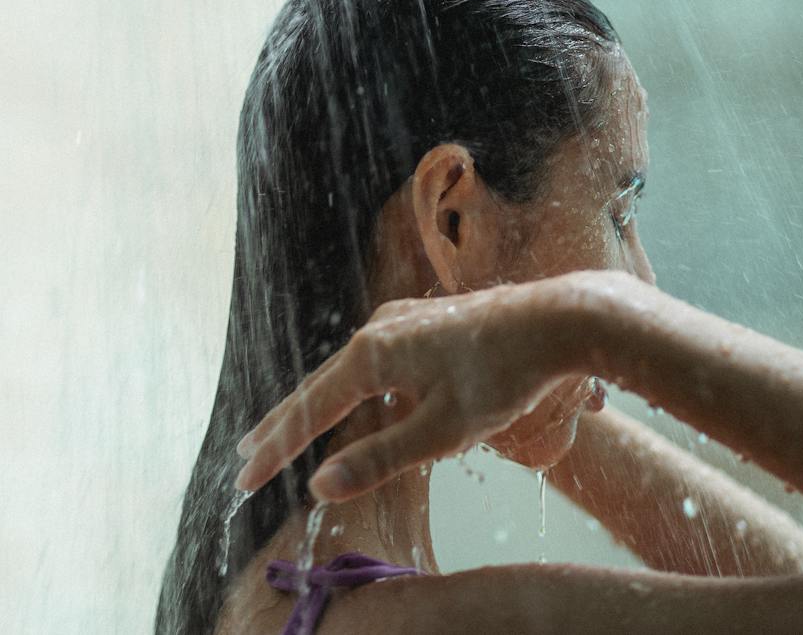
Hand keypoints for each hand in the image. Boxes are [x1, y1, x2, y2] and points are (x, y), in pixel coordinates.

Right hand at [234, 276, 586, 501]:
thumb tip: (320, 485)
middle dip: (282, 425)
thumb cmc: (504, 377)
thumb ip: (379, 458)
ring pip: (345, 369)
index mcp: (372, 356)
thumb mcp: (442, 431)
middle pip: (317, 385)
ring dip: (315, 403)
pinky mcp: (422, 320)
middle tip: (246, 456)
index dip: (276, 449)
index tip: (244, 478)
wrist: (558, 318)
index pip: (309, 411)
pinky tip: (356, 398)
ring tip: (288, 429)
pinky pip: (372, 358)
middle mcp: (377, 329)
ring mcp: (400, 319)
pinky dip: (350, 387)